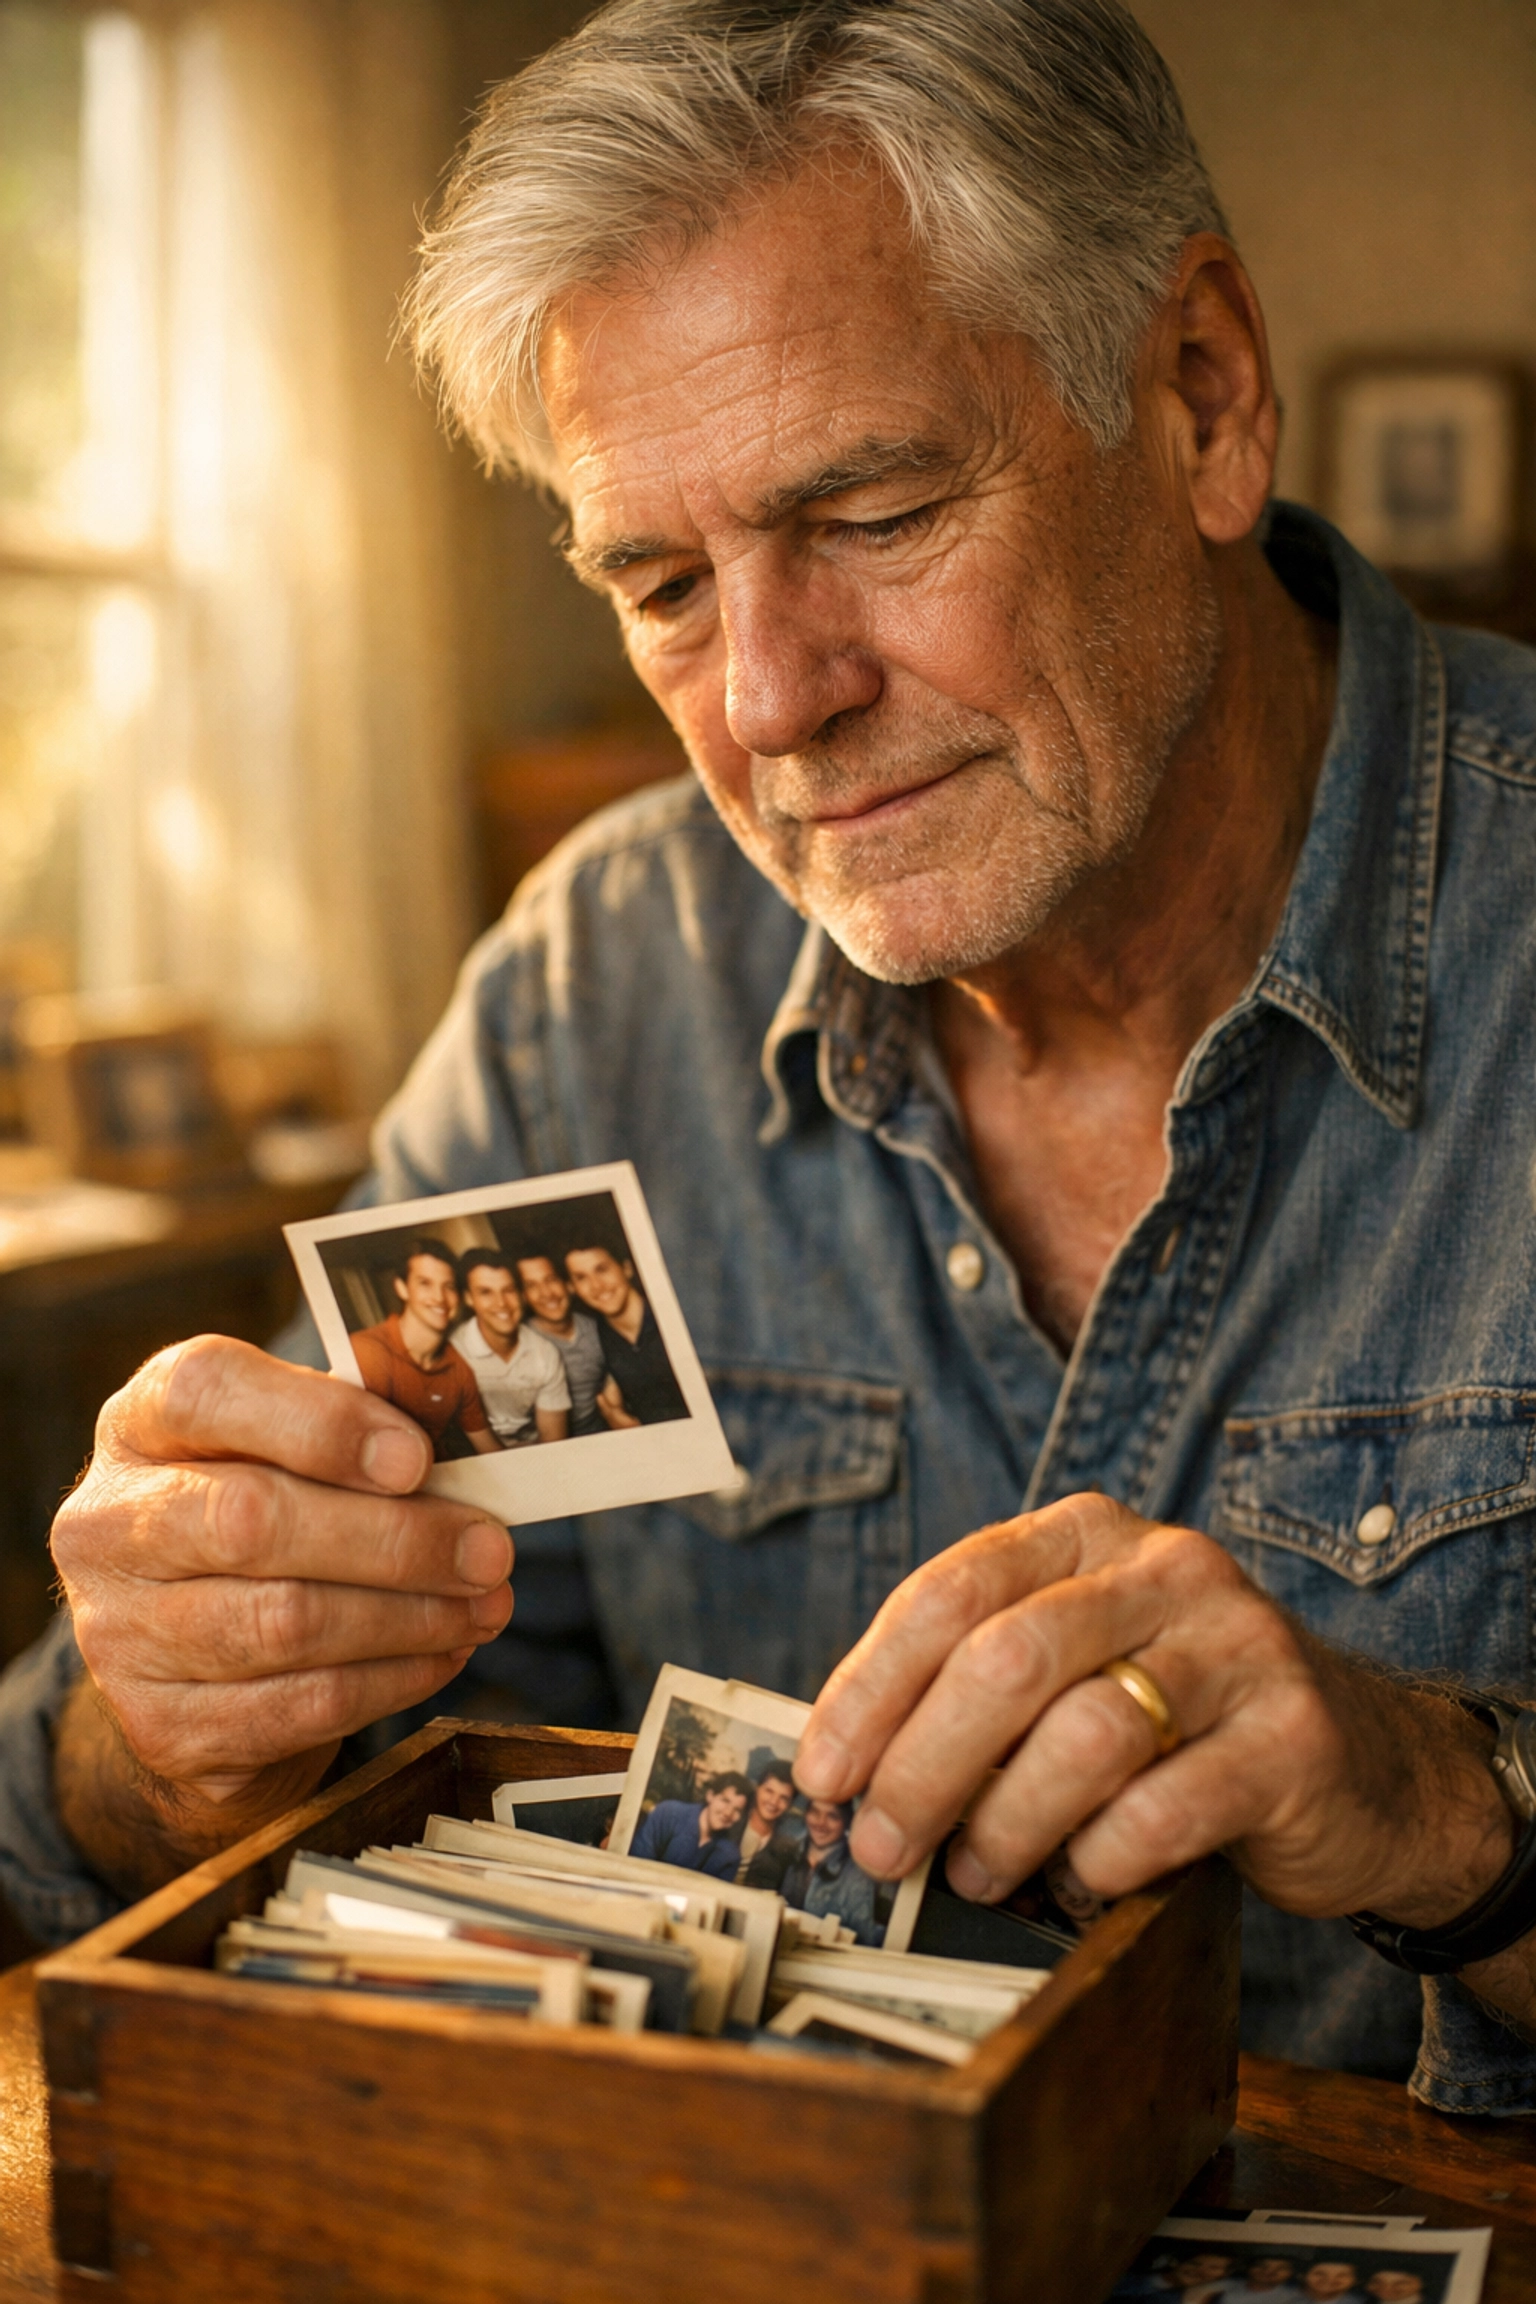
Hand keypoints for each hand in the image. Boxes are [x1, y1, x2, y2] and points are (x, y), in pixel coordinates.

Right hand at [51, 1336, 513, 1883]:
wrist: (192, 1653)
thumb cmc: (265, 1511)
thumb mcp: (288, 1446)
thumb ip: (355, 1433)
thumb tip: (464, 1467)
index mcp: (141, 1422)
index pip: (206, 1391)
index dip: (319, 1423)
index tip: (416, 1458)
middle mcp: (108, 1524)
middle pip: (251, 1522)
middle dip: (395, 1539)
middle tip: (489, 1550)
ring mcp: (122, 1634)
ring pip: (284, 1624)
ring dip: (409, 1617)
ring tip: (485, 1604)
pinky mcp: (162, 1725)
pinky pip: (299, 1706)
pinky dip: (391, 1680)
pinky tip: (442, 1653)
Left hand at [794, 1495, 1512, 1931]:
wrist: (1365, 1766)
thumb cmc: (1178, 1719)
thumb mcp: (1078, 1663)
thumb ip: (976, 1686)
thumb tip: (842, 1771)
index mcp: (1087, 1532)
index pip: (951, 1590)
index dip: (870, 1687)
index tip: (821, 1775)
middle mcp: (1165, 1566)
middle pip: (1006, 1659)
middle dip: (923, 1766)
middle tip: (881, 1848)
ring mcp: (1238, 1646)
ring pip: (1084, 1732)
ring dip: (1008, 1823)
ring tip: (981, 1874)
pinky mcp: (1293, 1738)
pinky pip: (1166, 1809)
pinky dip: (1101, 1861)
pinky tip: (1081, 1881)